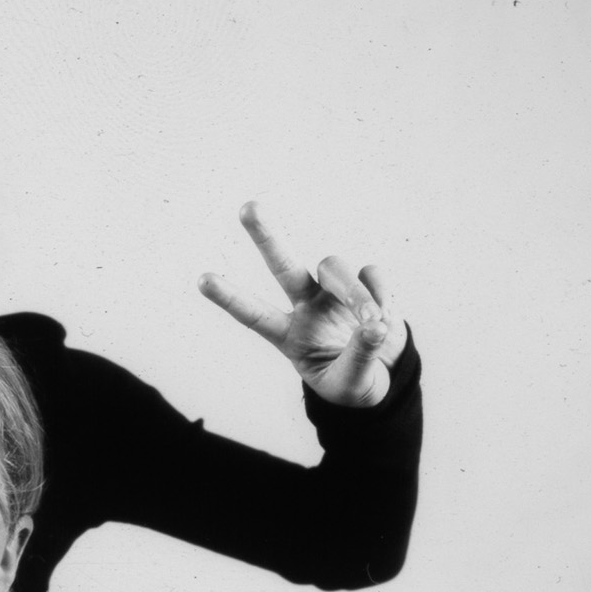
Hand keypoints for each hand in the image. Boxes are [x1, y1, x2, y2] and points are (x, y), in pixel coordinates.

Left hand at [199, 201, 405, 407]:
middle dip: (266, 237)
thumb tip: (375, 325)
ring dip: (356, 295)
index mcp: (290, 335)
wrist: (386, 376)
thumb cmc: (355, 385)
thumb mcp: (350, 384)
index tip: (203, 279)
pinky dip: (382, 294)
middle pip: (283, 265)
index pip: (253, 315)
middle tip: (247, 206)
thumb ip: (358, 357)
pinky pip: (371, 273)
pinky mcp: (365, 282)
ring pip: (335, 268)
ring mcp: (334, 291)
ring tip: (374, 324)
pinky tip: (387, 317)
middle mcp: (307, 306)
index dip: (230, 298)